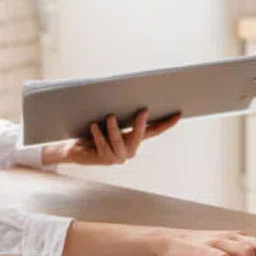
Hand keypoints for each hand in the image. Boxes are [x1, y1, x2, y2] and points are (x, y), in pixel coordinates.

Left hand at [41, 109, 180, 165]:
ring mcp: (118, 157)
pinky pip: (103, 145)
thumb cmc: (94, 132)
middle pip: (139, 136)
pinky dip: (98, 134)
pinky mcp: (104, 159)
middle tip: (143, 110)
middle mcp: (130, 150)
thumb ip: (119, 114)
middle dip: (140, 123)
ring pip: (118, 141)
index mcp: (135, 140)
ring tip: (110, 116)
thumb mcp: (109, 121)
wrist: (76, 150)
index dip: (167, 123)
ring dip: (114, 128)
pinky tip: (94, 125)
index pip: (155, 131)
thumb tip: (126, 96)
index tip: (179, 113)